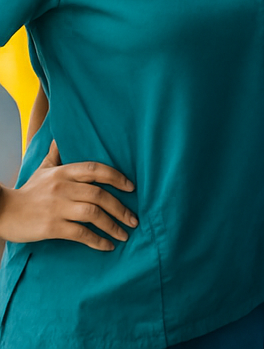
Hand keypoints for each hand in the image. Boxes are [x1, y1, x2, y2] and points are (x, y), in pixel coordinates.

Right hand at [0, 141, 136, 250]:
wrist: (3, 212)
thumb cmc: (28, 191)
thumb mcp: (43, 169)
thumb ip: (57, 154)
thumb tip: (62, 135)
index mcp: (64, 172)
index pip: (96, 170)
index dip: (117, 177)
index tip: (131, 187)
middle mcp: (63, 187)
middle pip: (100, 194)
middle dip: (120, 208)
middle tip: (133, 219)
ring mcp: (57, 207)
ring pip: (93, 214)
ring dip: (112, 225)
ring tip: (124, 234)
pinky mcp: (51, 227)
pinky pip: (80, 233)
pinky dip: (96, 240)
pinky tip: (107, 246)